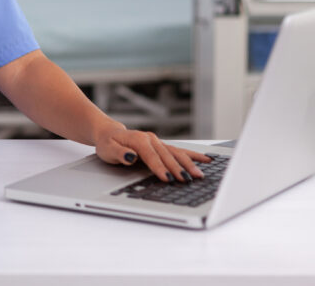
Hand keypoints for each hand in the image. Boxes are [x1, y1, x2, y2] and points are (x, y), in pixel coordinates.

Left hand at [93, 121, 210, 182]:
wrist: (109, 133)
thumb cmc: (108, 143)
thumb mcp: (108, 149)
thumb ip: (119, 153)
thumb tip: (130, 156)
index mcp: (139, 140)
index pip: (152, 157)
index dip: (160, 168)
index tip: (168, 178)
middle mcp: (151, 139)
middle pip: (167, 156)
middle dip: (178, 168)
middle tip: (188, 180)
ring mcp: (158, 142)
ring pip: (176, 153)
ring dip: (189, 164)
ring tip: (200, 175)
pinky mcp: (162, 146)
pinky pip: (179, 151)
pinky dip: (193, 156)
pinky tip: (206, 160)